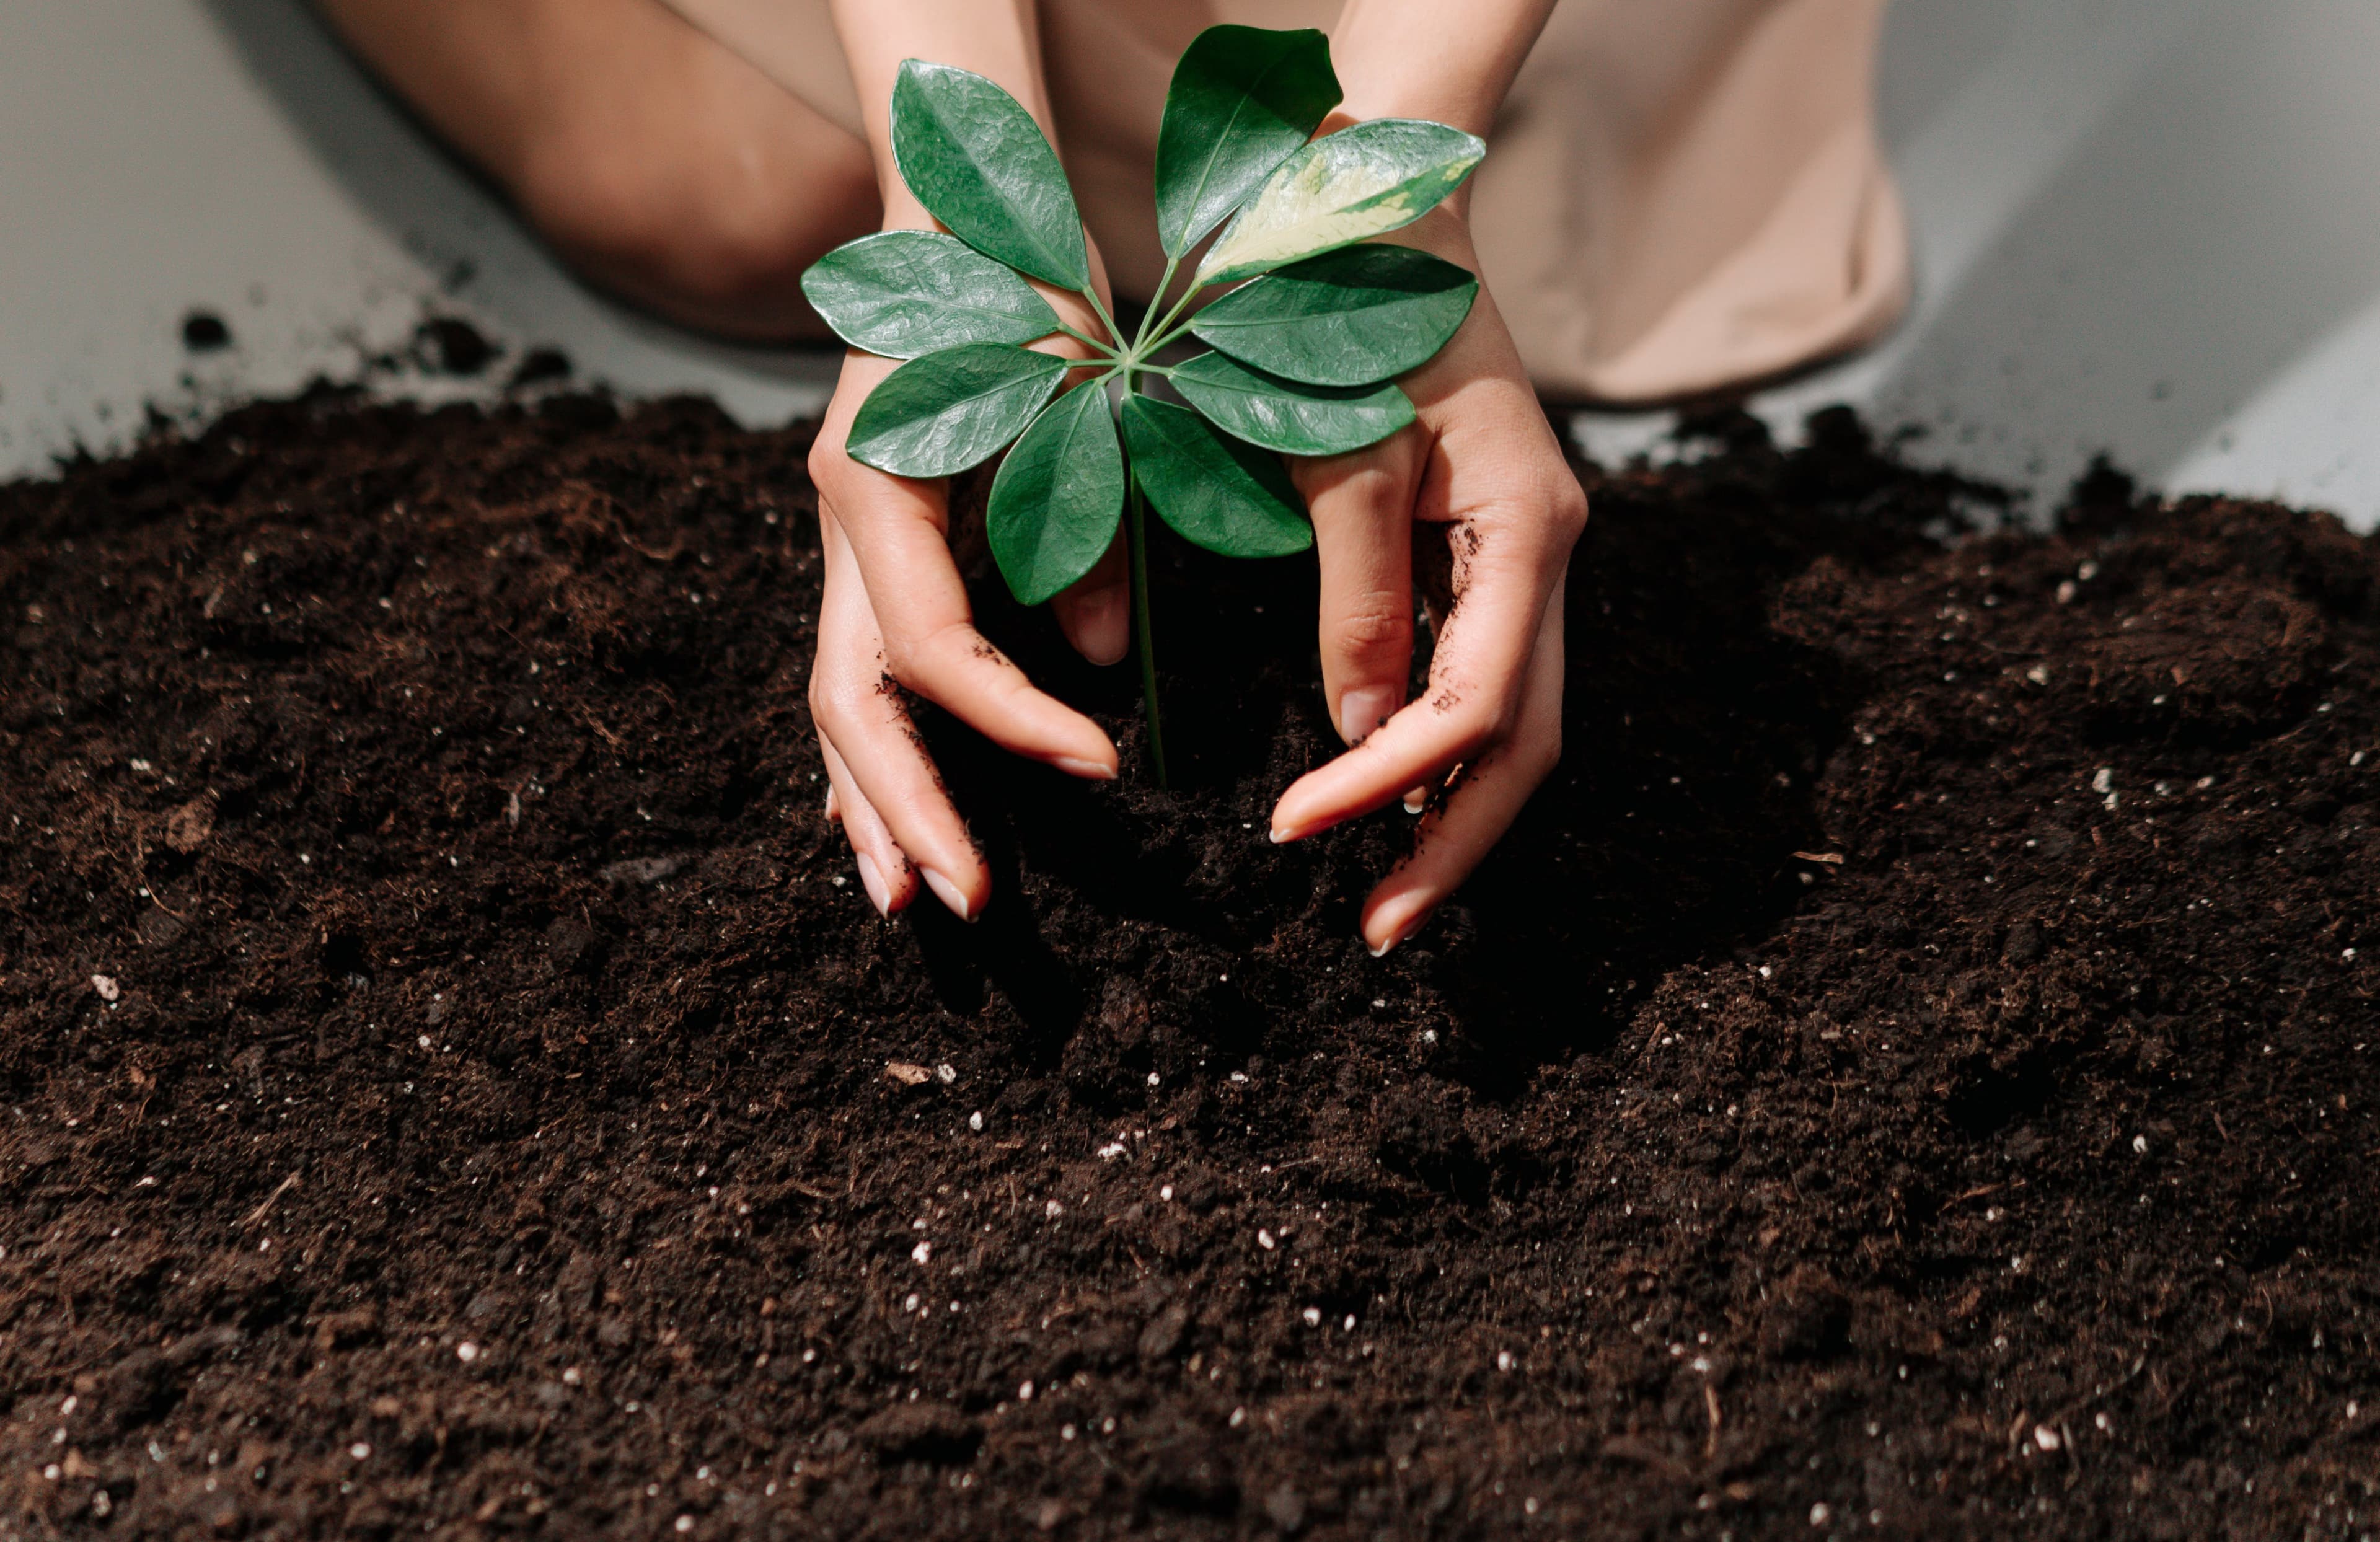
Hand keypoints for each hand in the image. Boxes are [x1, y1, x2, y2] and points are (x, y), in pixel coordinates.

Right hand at [806, 277, 1126, 919]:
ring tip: (909, 901)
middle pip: (850, 702)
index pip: (933, 648)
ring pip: (836, 702)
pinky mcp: (867, 550)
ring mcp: (841, 541)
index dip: (1012, 723)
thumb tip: (1104, 663)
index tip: (1101, 769)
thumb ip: (1085, 527)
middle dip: (908, 809)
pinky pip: (858, 672)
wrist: (958, 213)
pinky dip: (876, 753)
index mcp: (877, 484)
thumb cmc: (1022, 288)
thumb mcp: (1073, 399)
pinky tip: (889, 823)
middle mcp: (840, 524)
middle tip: (967, 902)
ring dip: (872, 806)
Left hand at [1269, 214, 1586, 954]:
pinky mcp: (1486, 554)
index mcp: (1531, 525)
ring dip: (1449, 811)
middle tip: (1376, 931)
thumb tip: (1358, 733)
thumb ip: (1357, 590)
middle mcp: (1548, 554)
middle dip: (1452, 843)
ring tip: (1382, 889)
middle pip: (1526, 741)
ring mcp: (1525, 557)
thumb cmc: (1354, 308)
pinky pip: (1480, 677)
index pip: (1478, 703)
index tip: (1294, 830)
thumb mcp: (1346, 448)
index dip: (1390, 784)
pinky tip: (1385, 795)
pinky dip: (1434, 750)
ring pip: (1514, 720)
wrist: (1380, 212)